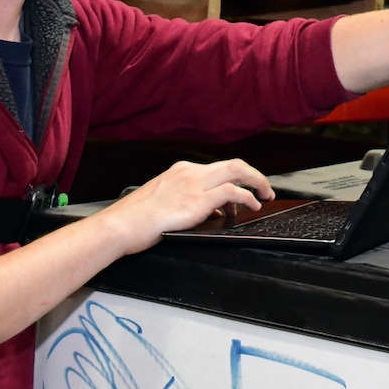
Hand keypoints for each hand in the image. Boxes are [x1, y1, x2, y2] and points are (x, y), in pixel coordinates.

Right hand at [99, 158, 275, 253]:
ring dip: (257, 182)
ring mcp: (194, 184)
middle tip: (265, 190)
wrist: (122, 224)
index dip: (237, 178)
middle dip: (254, 175)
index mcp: (182, 170)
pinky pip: (232, 192)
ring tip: (264, 197)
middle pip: (233, 164)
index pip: (217, 168)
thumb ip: (189, 202)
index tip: (246, 191)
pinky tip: (252, 206)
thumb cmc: (137, 219)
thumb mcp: (165, 201)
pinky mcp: (197, 200)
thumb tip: (213, 212)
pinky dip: (247, 197)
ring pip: (237, 171)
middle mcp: (190, 172)